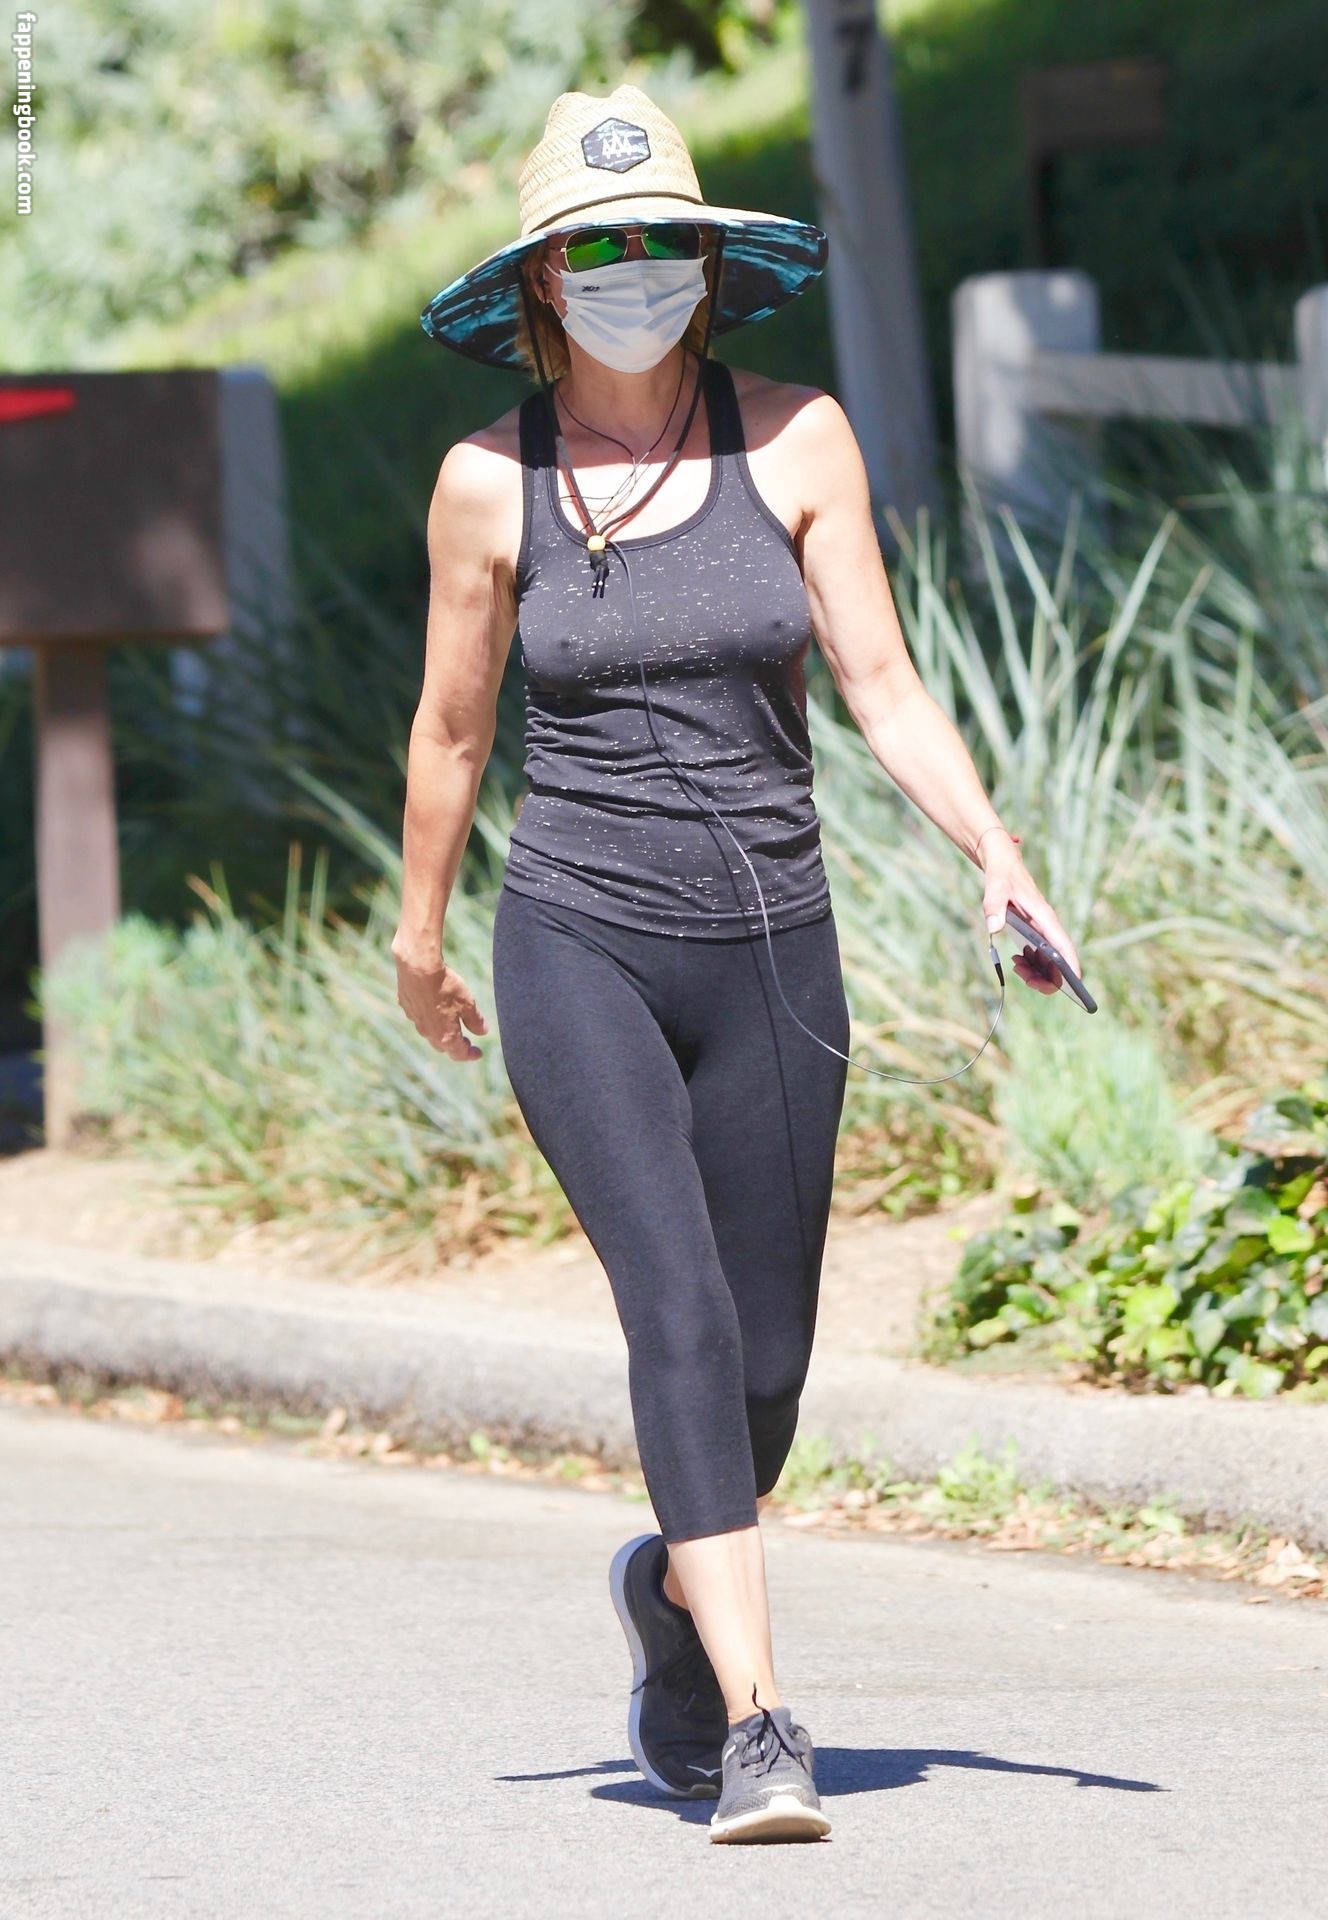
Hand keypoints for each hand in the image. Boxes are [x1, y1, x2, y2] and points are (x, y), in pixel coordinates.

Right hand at [391, 937, 489, 1060]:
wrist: (418, 968)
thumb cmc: (446, 987)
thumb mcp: (468, 1004)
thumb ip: (476, 1021)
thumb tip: (483, 1032)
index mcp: (445, 1036)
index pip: (459, 1054)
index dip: (471, 1055)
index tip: (478, 1053)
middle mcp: (428, 1033)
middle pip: (443, 1046)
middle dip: (456, 1046)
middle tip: (467, 1042)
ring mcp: (415, 1020)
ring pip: (429, 1033)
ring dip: (441, 1032)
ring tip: (451, 1025)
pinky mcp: (406, 1007)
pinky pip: (419, 1017)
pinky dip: (429, 1017)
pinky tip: (434, 1006)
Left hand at [979, 832, 1081, 996]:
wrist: (1002, 863)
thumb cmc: (1002, 875)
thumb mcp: (995, 888)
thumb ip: (993, 907)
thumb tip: (994, 928)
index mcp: (1043, 915)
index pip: (1062, 942)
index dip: (1070, 962)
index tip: (1076, 981)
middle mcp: (1046, 923)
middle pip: (1057, 957)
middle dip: (1046, 974)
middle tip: (1026, 979)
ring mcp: (1042, 928)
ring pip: (1048, 958)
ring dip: (1036, 970)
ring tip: (1018, 969)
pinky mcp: (1035, 930)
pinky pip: (1039, 953)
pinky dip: (1030, 962)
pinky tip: (1017, 962)